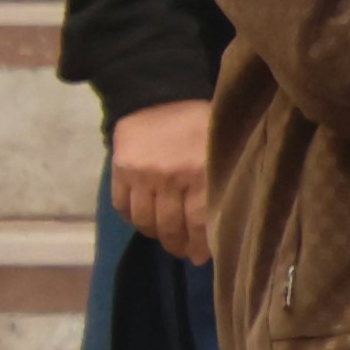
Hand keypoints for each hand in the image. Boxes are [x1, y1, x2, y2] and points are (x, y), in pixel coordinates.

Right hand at [105, 98, 214, 263]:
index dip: (202, 245)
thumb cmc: (200, 123)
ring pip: (146, 221)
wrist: (160, 92)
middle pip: (172, 226)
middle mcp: (171, 177)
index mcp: (202, 172)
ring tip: (166, 239)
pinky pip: (123, 206)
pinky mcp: (121, 170)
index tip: (203, 257)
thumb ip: (223, 182)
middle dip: (179, 245)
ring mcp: (143, 174)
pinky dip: (133, 219)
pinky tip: (144, 221)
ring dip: (156, 235)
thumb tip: (228, 224)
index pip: (201, 222)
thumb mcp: (222, 148)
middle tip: (184, 252)